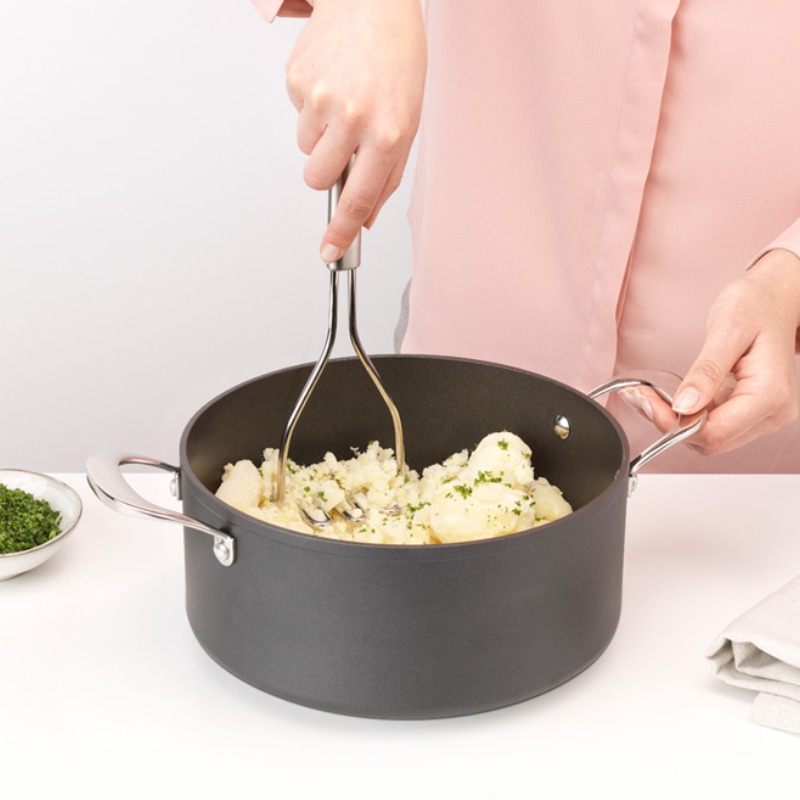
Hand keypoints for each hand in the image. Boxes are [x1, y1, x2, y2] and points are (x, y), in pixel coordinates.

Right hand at [284, 0, 426, 260]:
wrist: (372, 2)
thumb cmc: (396, 61)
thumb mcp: (408, 121)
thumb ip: (387, 175)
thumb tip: (365, 216)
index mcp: (388, 132)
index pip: (359, 199)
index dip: (342, 232)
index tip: (330, 252)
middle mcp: (354, 117)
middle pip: (318, 179)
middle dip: (326, 170)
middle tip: (344, 142)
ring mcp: (322, 98)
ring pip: (305, 149)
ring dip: (320, 135)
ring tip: (344, 101)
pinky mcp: (297, 80)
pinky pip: (297, 115)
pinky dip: (311, 106)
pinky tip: (332, 81)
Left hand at [627, 249, 799, 455]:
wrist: (774, 298)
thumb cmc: (756, 306)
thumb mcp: (726, 331)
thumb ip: (706, 371)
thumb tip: (683, 405)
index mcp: (770, 395)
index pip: (715, 433)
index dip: (675, 425)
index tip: (648, 402)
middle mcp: (772, 412)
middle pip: (711, 441)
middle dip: (671, 424)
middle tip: (641, 397)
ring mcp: (764, 415)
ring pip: (710, 437)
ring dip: (676, 422)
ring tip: (650, 396)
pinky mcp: (751, 411)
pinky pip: (714, 424)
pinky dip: (688, 415)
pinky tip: (669, 398)